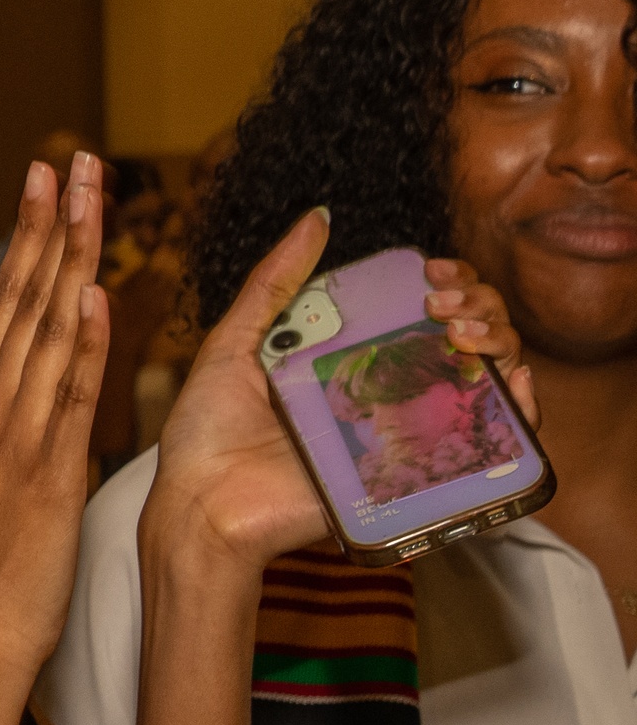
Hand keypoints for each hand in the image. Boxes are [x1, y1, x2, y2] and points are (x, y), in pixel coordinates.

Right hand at [0, 154, 110, 671]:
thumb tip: (0, 373)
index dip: (26, 242)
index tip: (44, 186)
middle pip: (19, 299)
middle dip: (47, 225)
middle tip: (67, 160)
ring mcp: (10, 435)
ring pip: (44, 330)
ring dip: (69, 260)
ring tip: (89, 199)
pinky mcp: (45, 469)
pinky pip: (67, 396)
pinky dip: (84, 345)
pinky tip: (96, 297)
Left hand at [150, 215, 530, 567]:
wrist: (203, 507)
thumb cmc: (207, 432)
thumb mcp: (234, 343)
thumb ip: (274, 283)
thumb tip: (317, 217)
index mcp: (350, 359)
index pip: (423, 313)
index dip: (446, 285)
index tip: (434, 272)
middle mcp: (386, 393)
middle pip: (466, 340)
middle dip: (478, 307)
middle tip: (445, 304)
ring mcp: (407, 433)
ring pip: (487, 383)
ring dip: (502, 347)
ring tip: (467, 336)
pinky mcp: (417, 477)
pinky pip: (489, 447)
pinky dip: (521, 414)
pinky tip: (514, 386)